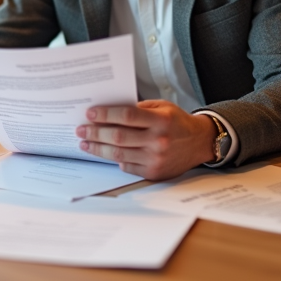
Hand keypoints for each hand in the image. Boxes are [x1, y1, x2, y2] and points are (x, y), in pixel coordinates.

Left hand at [75, 100, 216, 179]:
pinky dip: (115, 159)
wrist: (199, 143)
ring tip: (85, 143)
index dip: (105, 114)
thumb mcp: (162, 107)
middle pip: (119, 136)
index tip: (90, 113)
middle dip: (96, 132)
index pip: (126, 115)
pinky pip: (127, 166)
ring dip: (98, 148)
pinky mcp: (154, 172)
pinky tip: (106, 152)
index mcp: (160, 120)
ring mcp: (156, 159)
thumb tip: (109, 112)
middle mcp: (158, 140)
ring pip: (119, 154)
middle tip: (81, 129)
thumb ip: (139, 108)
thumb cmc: (177, 122)